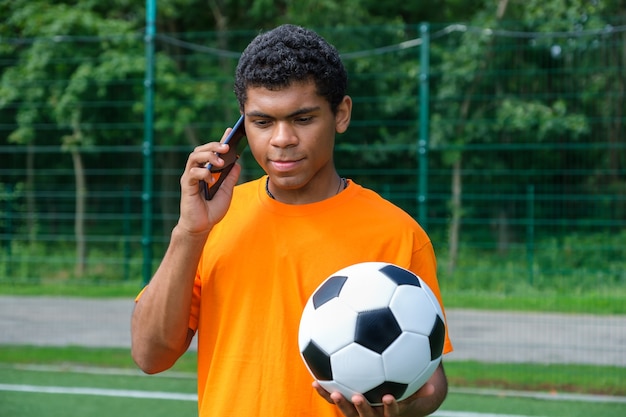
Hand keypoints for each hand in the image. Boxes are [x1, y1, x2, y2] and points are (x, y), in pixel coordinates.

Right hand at [177, 128, 241, 234]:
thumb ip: (230, 177)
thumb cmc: (212, 209)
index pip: (212, 152)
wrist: (202, 227)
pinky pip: (192, 174)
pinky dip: (203, 173)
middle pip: (200, 150)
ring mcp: (190, 177)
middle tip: (226, 147)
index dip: (220, 141)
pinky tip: (211, 178)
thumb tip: (237, 162)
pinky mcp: (186, 186)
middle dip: (213, 146)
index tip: (230, 131)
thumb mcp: (227, 191)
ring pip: (194, 157)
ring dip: (208, 156)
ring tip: (220, 161)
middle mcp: (196, 171)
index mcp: (206, 170)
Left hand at [313, 378, 436, 416]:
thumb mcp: (412, 398)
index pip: (391, 414)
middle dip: (362, 408)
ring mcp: (357, 414)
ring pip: (348, 412)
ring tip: (334, 392)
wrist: (384, 410)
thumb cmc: (401, 399)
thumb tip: (435, 387)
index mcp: (388, 415)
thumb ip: (420, 393)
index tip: (389, 397)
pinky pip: (334, 400)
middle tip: (358, 396)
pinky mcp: (345, 406)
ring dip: (340, 403)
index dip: (390, 407)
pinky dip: (325, 392)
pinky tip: (315, 382)